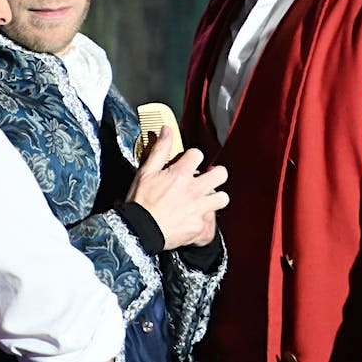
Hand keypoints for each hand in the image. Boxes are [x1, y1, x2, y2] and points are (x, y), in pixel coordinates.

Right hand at [125, 126, 228, 249]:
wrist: (138, 231)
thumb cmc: (140, 202)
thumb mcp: (146, 172)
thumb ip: (159, 149)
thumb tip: (167, 130)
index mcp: (181, 174)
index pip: (199, 154)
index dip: (194, 157)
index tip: (189, 162)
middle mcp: (194, 189)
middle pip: (220, 174)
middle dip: (215, 173)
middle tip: (208, 177)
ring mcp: (199, 208)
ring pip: (223, 198)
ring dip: (216, 197)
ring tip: (207, 198)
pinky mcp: (198, 226)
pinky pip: (211, 221)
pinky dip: (205, 220)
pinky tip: (196, 218)